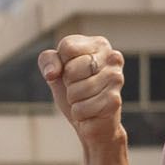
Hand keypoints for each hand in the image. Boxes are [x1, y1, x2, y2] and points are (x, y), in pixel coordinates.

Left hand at [40, 32, 125, 146]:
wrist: (91, 121)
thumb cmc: (74, 90)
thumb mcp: (56, 71)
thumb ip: (48, 60)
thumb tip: (52, 73)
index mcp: (99, 44)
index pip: (67, 47)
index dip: (61, 63)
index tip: (70, 71)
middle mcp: (113, 57)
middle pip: (71, 69)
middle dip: (68, 84)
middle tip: (78, 88)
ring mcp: (116, 78)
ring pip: (75, 90)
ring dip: (73, 100)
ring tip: (85, 100)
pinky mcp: (115, 100)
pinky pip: (81, 108)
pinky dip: (79, 113)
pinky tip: (91, 111)